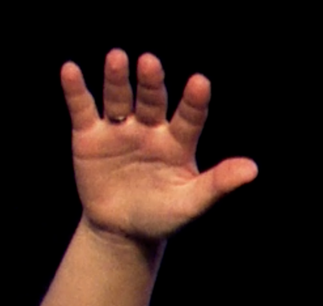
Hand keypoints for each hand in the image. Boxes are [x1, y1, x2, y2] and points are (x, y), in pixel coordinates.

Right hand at [60, 50, 258, 247]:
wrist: (121, 231)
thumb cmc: (162, 215)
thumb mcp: (191, 202)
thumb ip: (218, 183)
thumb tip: (253, 169)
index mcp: (179, 141)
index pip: (190, 116)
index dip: (194, 101)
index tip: (199, 83)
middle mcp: (151, 127)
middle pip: (152, 99)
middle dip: (151, 82)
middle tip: (150, 63)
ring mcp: (120, 128)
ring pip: (119, 98)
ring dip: (117, 79)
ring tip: (117, 58)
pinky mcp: (89, 135)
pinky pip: (83, 109)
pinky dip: (75, 90)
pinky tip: (70, 70)